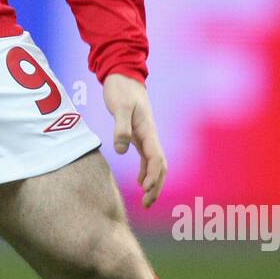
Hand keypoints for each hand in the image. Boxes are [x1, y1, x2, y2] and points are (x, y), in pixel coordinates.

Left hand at [102, 73, 166, 207]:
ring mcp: (146, 136)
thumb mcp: (119, 107)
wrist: (123, 75)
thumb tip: (123, 150)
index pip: (156, 158)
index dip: (153, 175)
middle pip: (160, 166)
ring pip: (155, 165)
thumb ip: (121, 128)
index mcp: (148, 131)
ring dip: (153, 182)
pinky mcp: (138, 135)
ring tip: (146, 200)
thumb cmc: (121, 90)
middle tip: (147, 203)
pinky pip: (147, 159)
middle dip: (156, 186)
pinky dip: (146, 172)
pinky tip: (140, 182)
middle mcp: (150, 136)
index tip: (145, 189)